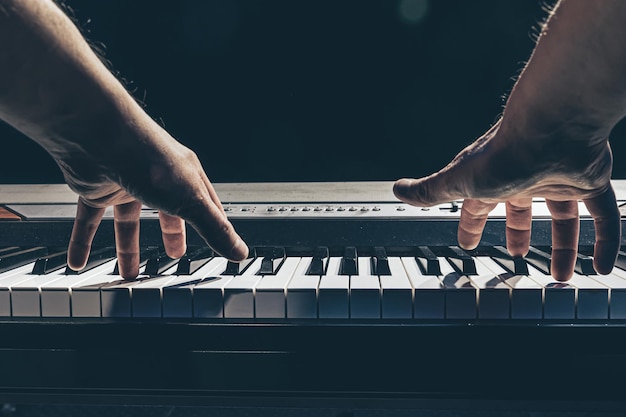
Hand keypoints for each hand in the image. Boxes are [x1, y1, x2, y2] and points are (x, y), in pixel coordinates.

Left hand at [61, 121, 247, 278]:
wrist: (96, 134)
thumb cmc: (148, 157)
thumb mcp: (190, 200)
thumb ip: (214, 230)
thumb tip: (239, 251)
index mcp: (184, 176)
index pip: (204, 204)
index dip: (211, 225)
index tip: (216, 242)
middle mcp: (156, 178)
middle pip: (166, 212)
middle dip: (171, 234)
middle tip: (174, 254)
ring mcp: (125, 182)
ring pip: (127, 221)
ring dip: (127, 248)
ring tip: (127, 274)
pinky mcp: (96, 188)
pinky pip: (88, 220)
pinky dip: (82, 242)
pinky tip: (77, 261)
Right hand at [393, 120, 620, 280]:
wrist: (551, 128)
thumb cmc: (503, 153)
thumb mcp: (458, 181)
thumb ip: (429, 190)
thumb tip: (398, 189)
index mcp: (492, 180)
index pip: (479, 206)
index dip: (472, 225)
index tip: (469, 242)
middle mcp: (524, 178)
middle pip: (522, 211)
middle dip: (519, 233)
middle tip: (518, 253)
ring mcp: (558, 179)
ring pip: (563, 217)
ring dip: (563, 247)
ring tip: (563, 274)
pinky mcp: (589, 181)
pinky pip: (602, 216)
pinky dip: (605, 241)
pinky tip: (603, 264)